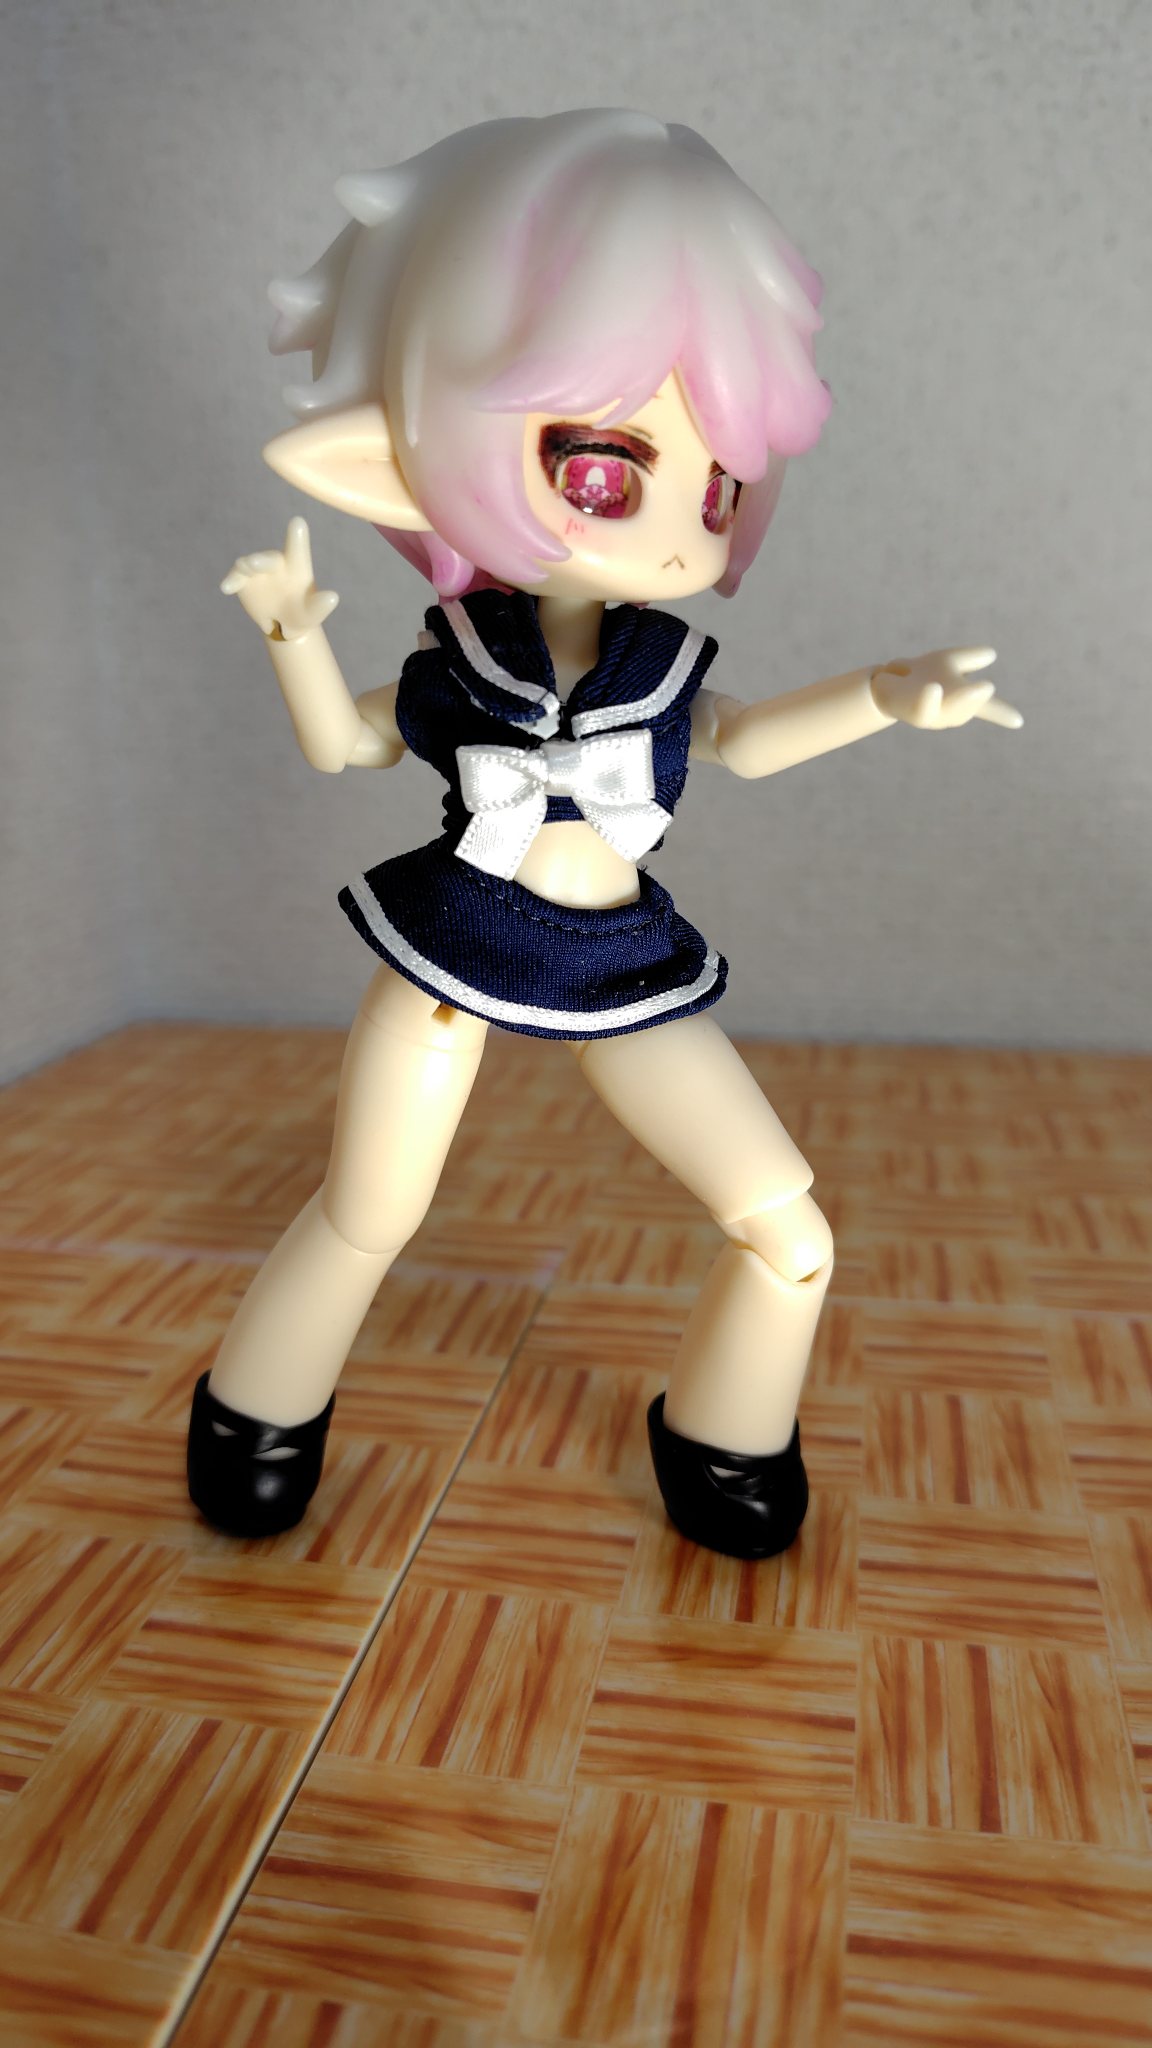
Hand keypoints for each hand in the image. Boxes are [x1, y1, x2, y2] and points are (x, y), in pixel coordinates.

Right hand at [220, 516, 338, 640]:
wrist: (284, 623)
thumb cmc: (304, 612)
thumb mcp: (314, 613)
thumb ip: (321, 605)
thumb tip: (333, 598)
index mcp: (296, 566)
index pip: (297, 549)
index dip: (297, 536)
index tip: (298, 522)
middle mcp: (276, 563)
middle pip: (269, 558)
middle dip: (261, 560)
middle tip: (254, 564)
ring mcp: (258, 570)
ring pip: (249, 565)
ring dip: (245, 568)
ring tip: (243, 572)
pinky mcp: (243, 580)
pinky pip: (236, 577)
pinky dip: (232, 580)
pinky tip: (227, 588)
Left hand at [870, 647, 1021, 729]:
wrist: (886, 681)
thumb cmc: (918, 675)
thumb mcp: (947, 660)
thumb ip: (969, 658)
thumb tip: (992, 654)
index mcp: (961, 698)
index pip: (986, 707)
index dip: (1002, 714)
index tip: (1019, 721)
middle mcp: (949, 711)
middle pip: (968, 707)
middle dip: (976, 698)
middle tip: (988, 687)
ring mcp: (932, 715)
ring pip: (950, 712)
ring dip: (962, 700)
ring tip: (978, 687)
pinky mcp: (913, 712)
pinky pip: (923, 709)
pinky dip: (930, 700)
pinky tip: (933, 689)